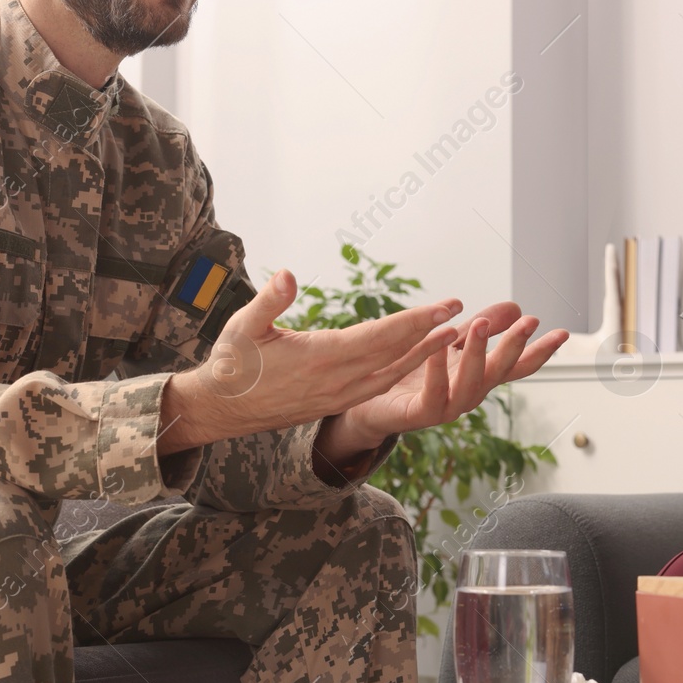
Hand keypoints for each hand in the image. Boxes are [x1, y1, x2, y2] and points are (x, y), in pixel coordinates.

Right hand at [159, 269, 461, 451]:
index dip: (415, 321)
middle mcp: (336, 381)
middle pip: (394, 354)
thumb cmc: (232, 361)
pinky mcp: (336, 403)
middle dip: (429, 332)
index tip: (443, 306)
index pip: (379, 336)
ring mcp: (339, 396)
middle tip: (459, 310)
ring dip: (423, 354)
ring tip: (451, 334)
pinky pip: (379, 385)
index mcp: (320, 358)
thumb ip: (270, 299)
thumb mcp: (243, 325)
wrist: (223, 408)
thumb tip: (288, 274)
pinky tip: (417, 359)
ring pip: (391, 373)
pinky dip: (403, 370)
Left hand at [319, 301, 569, 455]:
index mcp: (477, 376)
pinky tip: (438, 347)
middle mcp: (467, 394)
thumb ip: (483, 327)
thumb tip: (516, 308)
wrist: (369, 405)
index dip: (540, 351)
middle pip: (498, 373)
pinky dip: (437, 370)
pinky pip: (432, 393)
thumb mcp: (451, 342)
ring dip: (476, 355)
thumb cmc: (413, 372)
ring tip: (478, 325)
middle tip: (529, 322)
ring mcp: (445, 408)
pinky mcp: (418, 414)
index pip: (515, 365)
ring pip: (469, 385)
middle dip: (514, 348)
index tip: (562, 333)